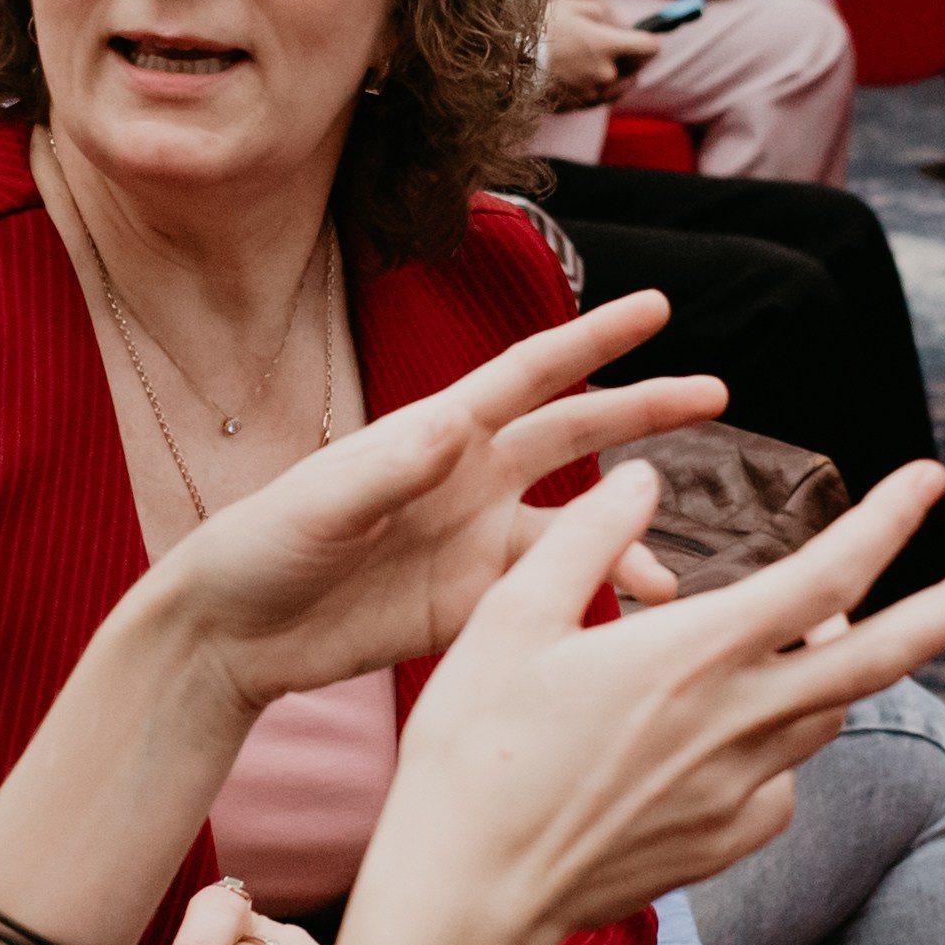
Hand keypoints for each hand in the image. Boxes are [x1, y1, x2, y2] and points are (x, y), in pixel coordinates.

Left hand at [152, 293, 720, 726]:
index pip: (530, 374)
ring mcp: (473, 541)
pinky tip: (634, 625)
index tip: (658, 309)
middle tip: (716, 393)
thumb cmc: (257, 550)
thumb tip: (455, 428)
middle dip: (644, 412)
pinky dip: (596, 601)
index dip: (594, 340)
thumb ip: (389, 471)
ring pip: (576, 528)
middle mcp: (466, 478)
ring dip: (630, 539)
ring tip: (678, 577)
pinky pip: (552, 594)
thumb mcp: (320, 506)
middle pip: (575, 434)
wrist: (229, 635)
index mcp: (435, 433)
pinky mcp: (469, 605)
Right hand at [364, 458, 944, 944]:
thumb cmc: (470, 750)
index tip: (929, 480)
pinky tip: (723, 738)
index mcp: (688, 656)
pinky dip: (775, 748)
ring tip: (815, 639)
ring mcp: (736, 793)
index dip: (885, 524)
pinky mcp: (721, 843)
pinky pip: (779, 784)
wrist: (467, 890)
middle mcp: (733, 724)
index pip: (821, 578)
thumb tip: (645, 478)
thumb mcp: (509, 618)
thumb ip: (589, 540)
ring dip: (840, 672)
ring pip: (824, 718)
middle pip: (878, 660)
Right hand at [544, 0, 654, 106]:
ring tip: (599, 62)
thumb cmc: (540, 28)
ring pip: (621, 86)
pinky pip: (601, 97)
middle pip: (638, 68)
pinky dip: (600, 87)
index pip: (650, 47)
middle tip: (616, 45)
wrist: (507, 62)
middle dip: (632, 56)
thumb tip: (617, 24)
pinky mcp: (578, 106)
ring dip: (618, 74)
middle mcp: (606, 73)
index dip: (647, 39)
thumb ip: (603, 13)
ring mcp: (593, 93)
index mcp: (609, 46)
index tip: (638, 35)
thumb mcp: (573, 6)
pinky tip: (585, 76)